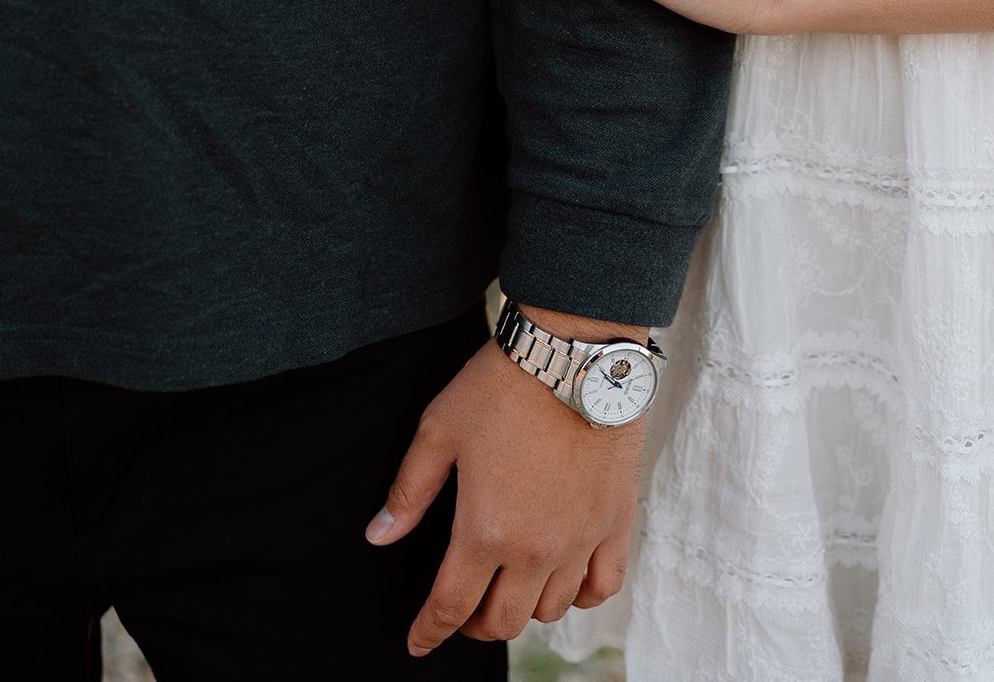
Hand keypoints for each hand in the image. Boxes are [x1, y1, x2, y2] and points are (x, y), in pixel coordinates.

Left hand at [365, 316, 644, 656]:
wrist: (573, 353)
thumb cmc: (500, 386)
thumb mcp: (439, 430)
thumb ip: (409, 491)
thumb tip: (378, 536)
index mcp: (485, 530)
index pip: (451, 606)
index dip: (429, 631)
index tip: (417, 641)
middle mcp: (536, 549)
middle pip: (502, 621)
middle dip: (473, 624)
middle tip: (462, 609)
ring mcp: (581, 539)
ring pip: (551, 609)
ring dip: (523, 609)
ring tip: (508, 587)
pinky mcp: (615, 520)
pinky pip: (603, 585)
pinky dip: (581, 595)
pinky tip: (565, 581)